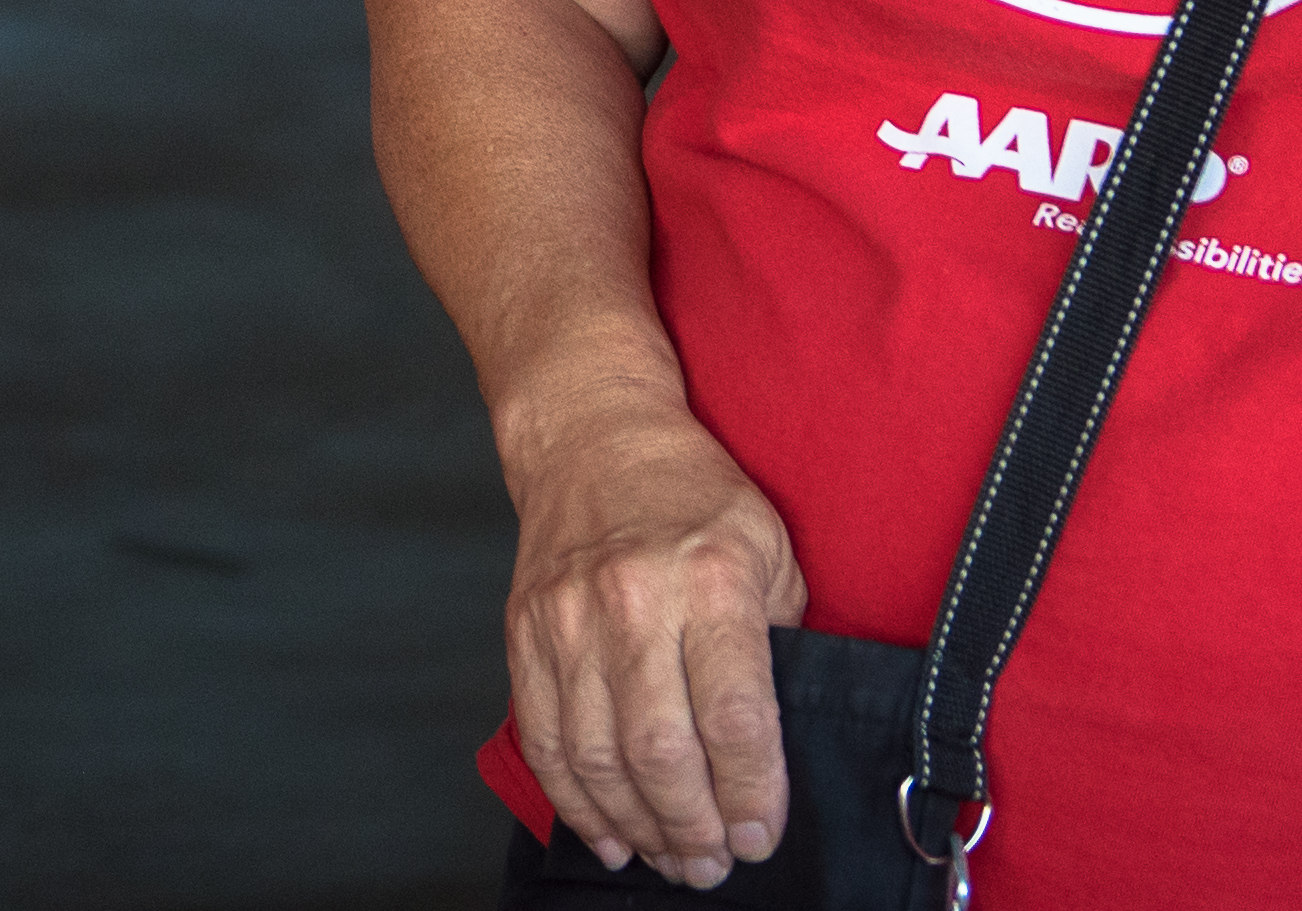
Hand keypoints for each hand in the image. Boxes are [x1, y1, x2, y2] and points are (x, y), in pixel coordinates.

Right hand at [499, 389, 806, 892]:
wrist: (591, 437)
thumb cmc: (694, 498)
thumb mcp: (770, 551)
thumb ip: (777, 644)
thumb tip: (776, 748)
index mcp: (712, 580)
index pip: (735, 717)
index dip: (752, 795)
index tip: (762, 837)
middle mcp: (633, 601)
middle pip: (661, 751)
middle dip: (694, 829)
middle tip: (716, 864)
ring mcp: (567, 619)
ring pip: (599, 757)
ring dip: (640, 828)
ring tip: (673, 859)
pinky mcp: (524, 631)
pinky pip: (545, 738)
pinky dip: (576, 802)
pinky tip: (611, 835)